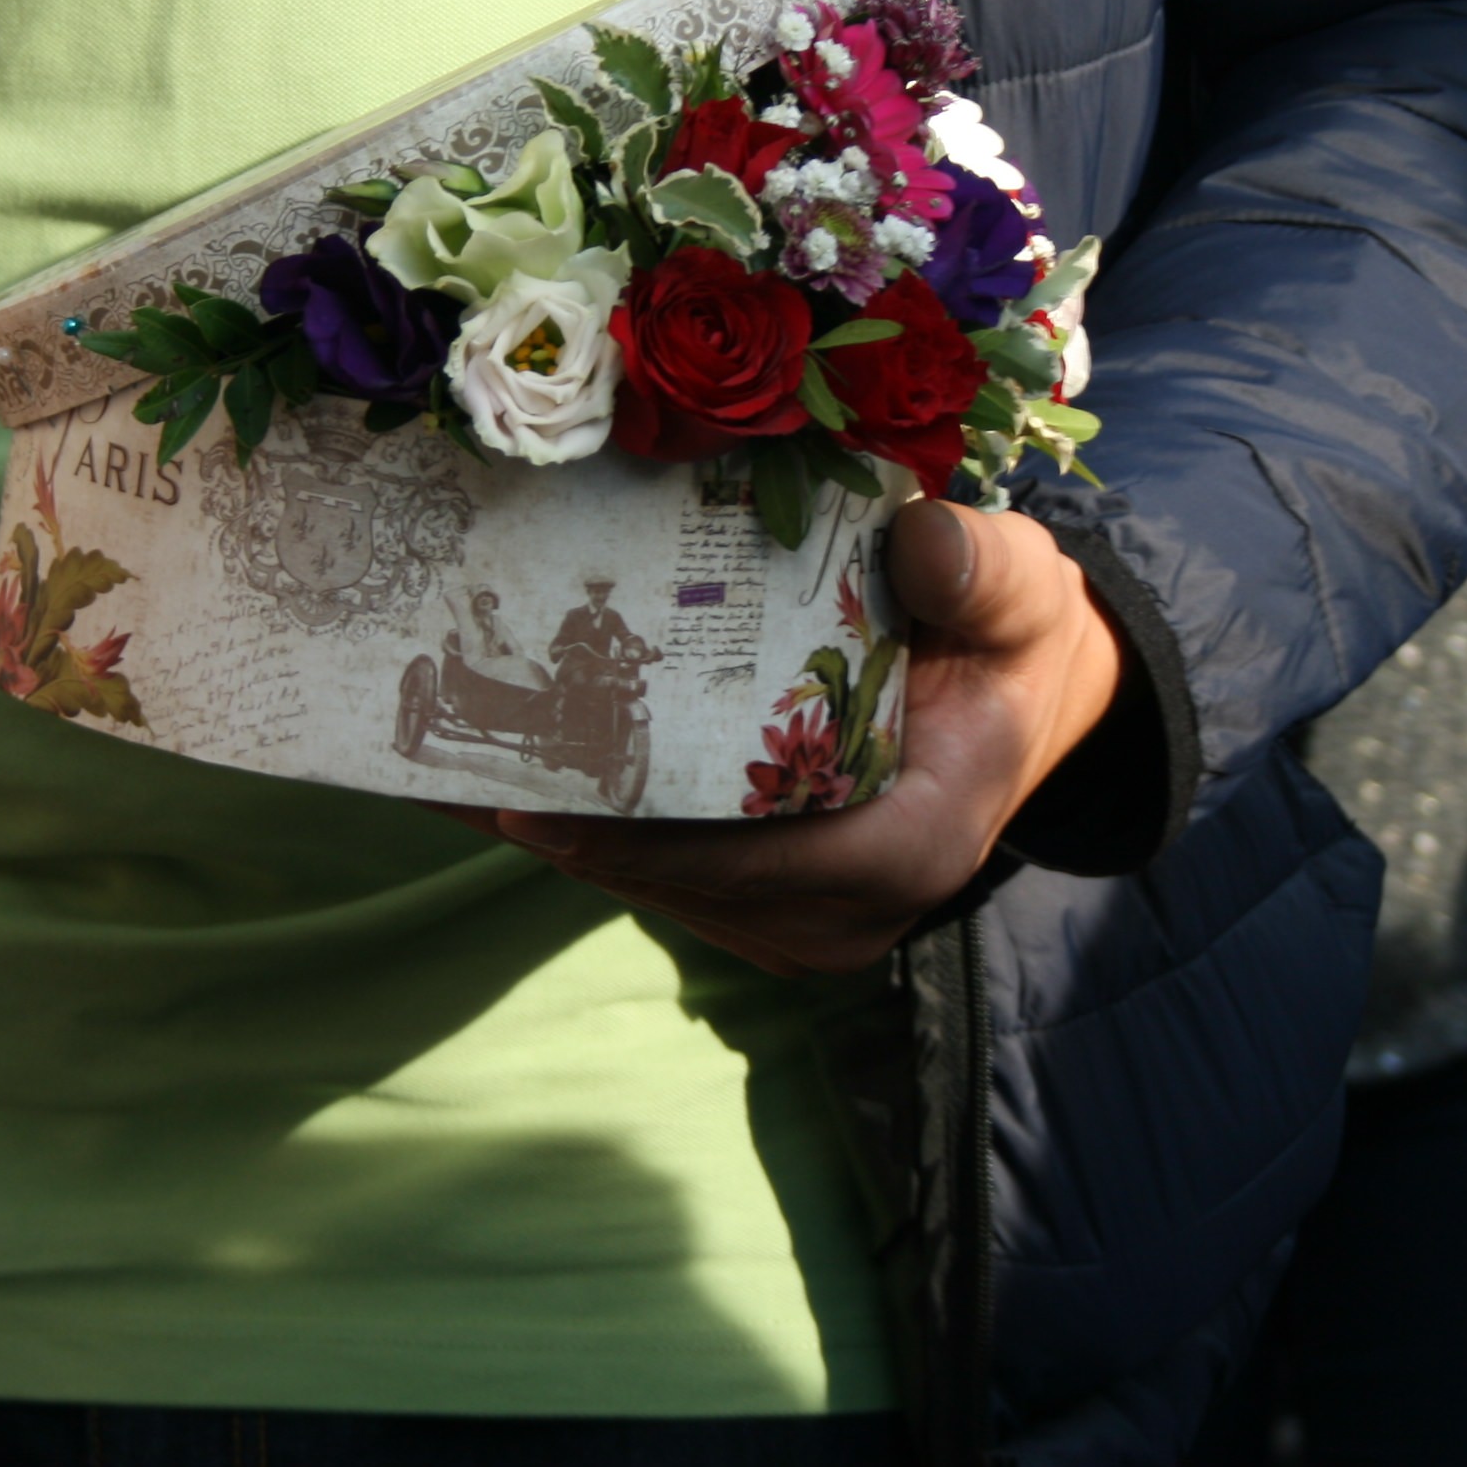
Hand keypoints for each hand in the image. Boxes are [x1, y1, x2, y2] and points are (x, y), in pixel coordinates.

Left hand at [481, 501, 1122, 976]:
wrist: (1028, 698)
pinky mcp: (766, 911)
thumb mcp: (1021, 586)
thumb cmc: (1013, 636)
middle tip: (438, 753)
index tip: (528, 784)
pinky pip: (658, 875)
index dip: (634, 824)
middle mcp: (851, 911)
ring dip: (557, 823)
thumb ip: (982, 568)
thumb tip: (926, 543)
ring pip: (652, 882)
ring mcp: (804, 923)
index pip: (752, 852)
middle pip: (675, 875)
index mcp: (913, 844)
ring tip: (438, 758)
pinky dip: (587, 826)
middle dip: (564, 815)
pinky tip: (499, 770)